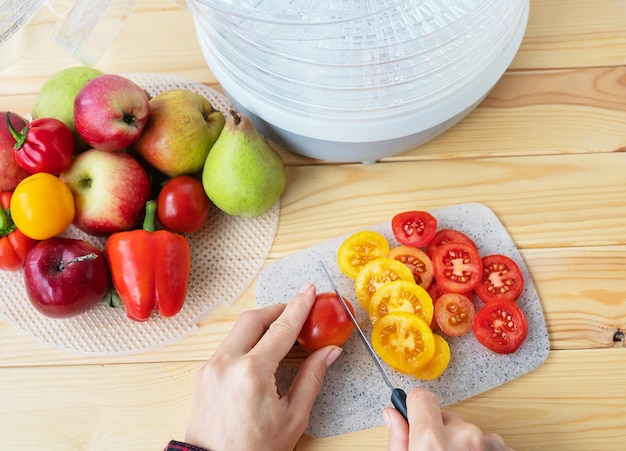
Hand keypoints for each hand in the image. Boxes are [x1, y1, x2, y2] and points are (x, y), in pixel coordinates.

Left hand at [184, 282, 341, 450]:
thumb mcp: (293, 417)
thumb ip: (312, 378)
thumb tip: (329, 352)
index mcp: (252, 374)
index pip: (281, 328)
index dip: (299, 306)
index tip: (309, 291)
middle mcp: (226, 364)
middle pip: (254, 318)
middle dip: (277, 309)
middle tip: (297, 309)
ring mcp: (210, 368)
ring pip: (237, 330)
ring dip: (260, 324)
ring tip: (282, 331)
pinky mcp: (202, 374)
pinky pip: (227, 345)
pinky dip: (246, 340)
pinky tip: (260, 349)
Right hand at [384, 389, 511, 450]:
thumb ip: (398, 440)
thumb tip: (392, 415)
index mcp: (432, 441)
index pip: (422, 398)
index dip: (416, 409)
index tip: (415, 418)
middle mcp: (464, 438)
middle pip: (449, 419)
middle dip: (443, 434)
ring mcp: (491, 446)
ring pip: (473, 434)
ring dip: (467, 447)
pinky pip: (493, 446)